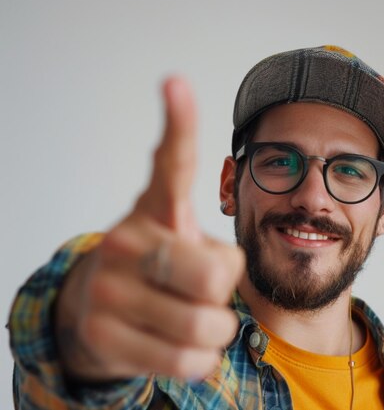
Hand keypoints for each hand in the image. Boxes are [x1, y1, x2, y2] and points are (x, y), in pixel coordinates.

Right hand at [55, 77, 244, 380]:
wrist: (98, 316)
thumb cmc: (162, 272)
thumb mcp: (187, 245)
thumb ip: (218, 250)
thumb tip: (225, 271)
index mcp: (156, 209)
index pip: (172, 162)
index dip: (178, 123)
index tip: (175, 82)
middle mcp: (127, 239)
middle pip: (216, 275)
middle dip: (226, 291)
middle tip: (207, 289)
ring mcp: (110, 288)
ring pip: (207, 325)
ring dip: (216, 330)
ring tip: (192, 318)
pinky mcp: (103, 336)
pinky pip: (190, 360)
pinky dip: (201, 359)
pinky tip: (181, 345)